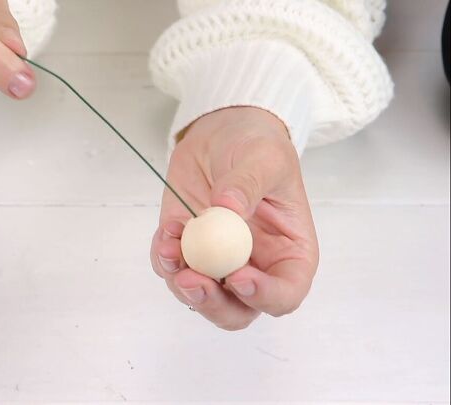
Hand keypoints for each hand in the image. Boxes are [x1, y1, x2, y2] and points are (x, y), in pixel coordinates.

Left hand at [150, 107, 318, 329]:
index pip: (285, 294)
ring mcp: (217, 261)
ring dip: (179, 279)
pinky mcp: (186, 248)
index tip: (238, 277)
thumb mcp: (264, 156)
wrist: (221, 133)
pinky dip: (164, 257)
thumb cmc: (257, 146)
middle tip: (191, 279)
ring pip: (198, 297)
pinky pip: (170, 269)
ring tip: (170, 243)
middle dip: (212, 304)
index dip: (263, 296)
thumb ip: (248, 184)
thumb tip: (227, 209)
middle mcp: (255, 266)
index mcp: (289, 253)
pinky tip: (166, 231)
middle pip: (237, 311)